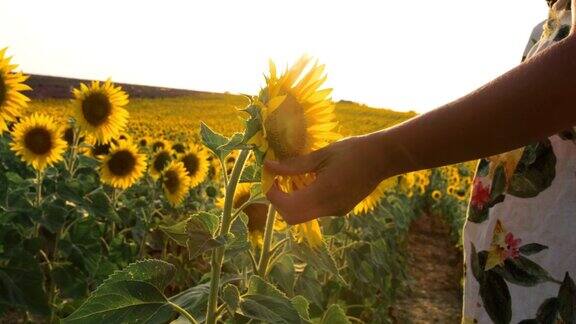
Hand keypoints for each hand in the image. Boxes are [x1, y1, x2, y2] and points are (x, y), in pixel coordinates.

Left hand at [265, 134, 391, 224]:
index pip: (287, 206)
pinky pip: (315, 210)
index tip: (269, 177)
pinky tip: (308, 182)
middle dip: (279, 202)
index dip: (272, 194)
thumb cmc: (354, 150)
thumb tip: (268, 166)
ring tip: (292, 178)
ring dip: (291, 201)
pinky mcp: (341, 209)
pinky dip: (305, 200)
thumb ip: (294, 164)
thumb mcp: (322, 154)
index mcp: (324, 193)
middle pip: (292, 217)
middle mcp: (329, 208)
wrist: (384, 158)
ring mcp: (336, 211)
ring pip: (303, 215)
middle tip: (276, 181)